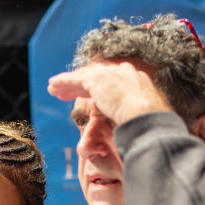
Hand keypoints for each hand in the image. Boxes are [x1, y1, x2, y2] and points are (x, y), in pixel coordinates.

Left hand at [47, 60, 172, 125]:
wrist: (148, 119)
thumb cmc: (152, 127)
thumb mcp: (147, 120)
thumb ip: (139, 120)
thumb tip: (138, 130)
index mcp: (138, 82)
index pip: (114, 81)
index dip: (101, 89)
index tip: (93, 96)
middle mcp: (125, 73)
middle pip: (98, 76)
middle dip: (82, 82)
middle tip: (68, 90)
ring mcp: (111, 75)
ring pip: (84, 76)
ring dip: (68, 83)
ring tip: (55, 89)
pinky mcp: (97, 81)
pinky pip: (75, 79)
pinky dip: (63, 82)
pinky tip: (52, 87)